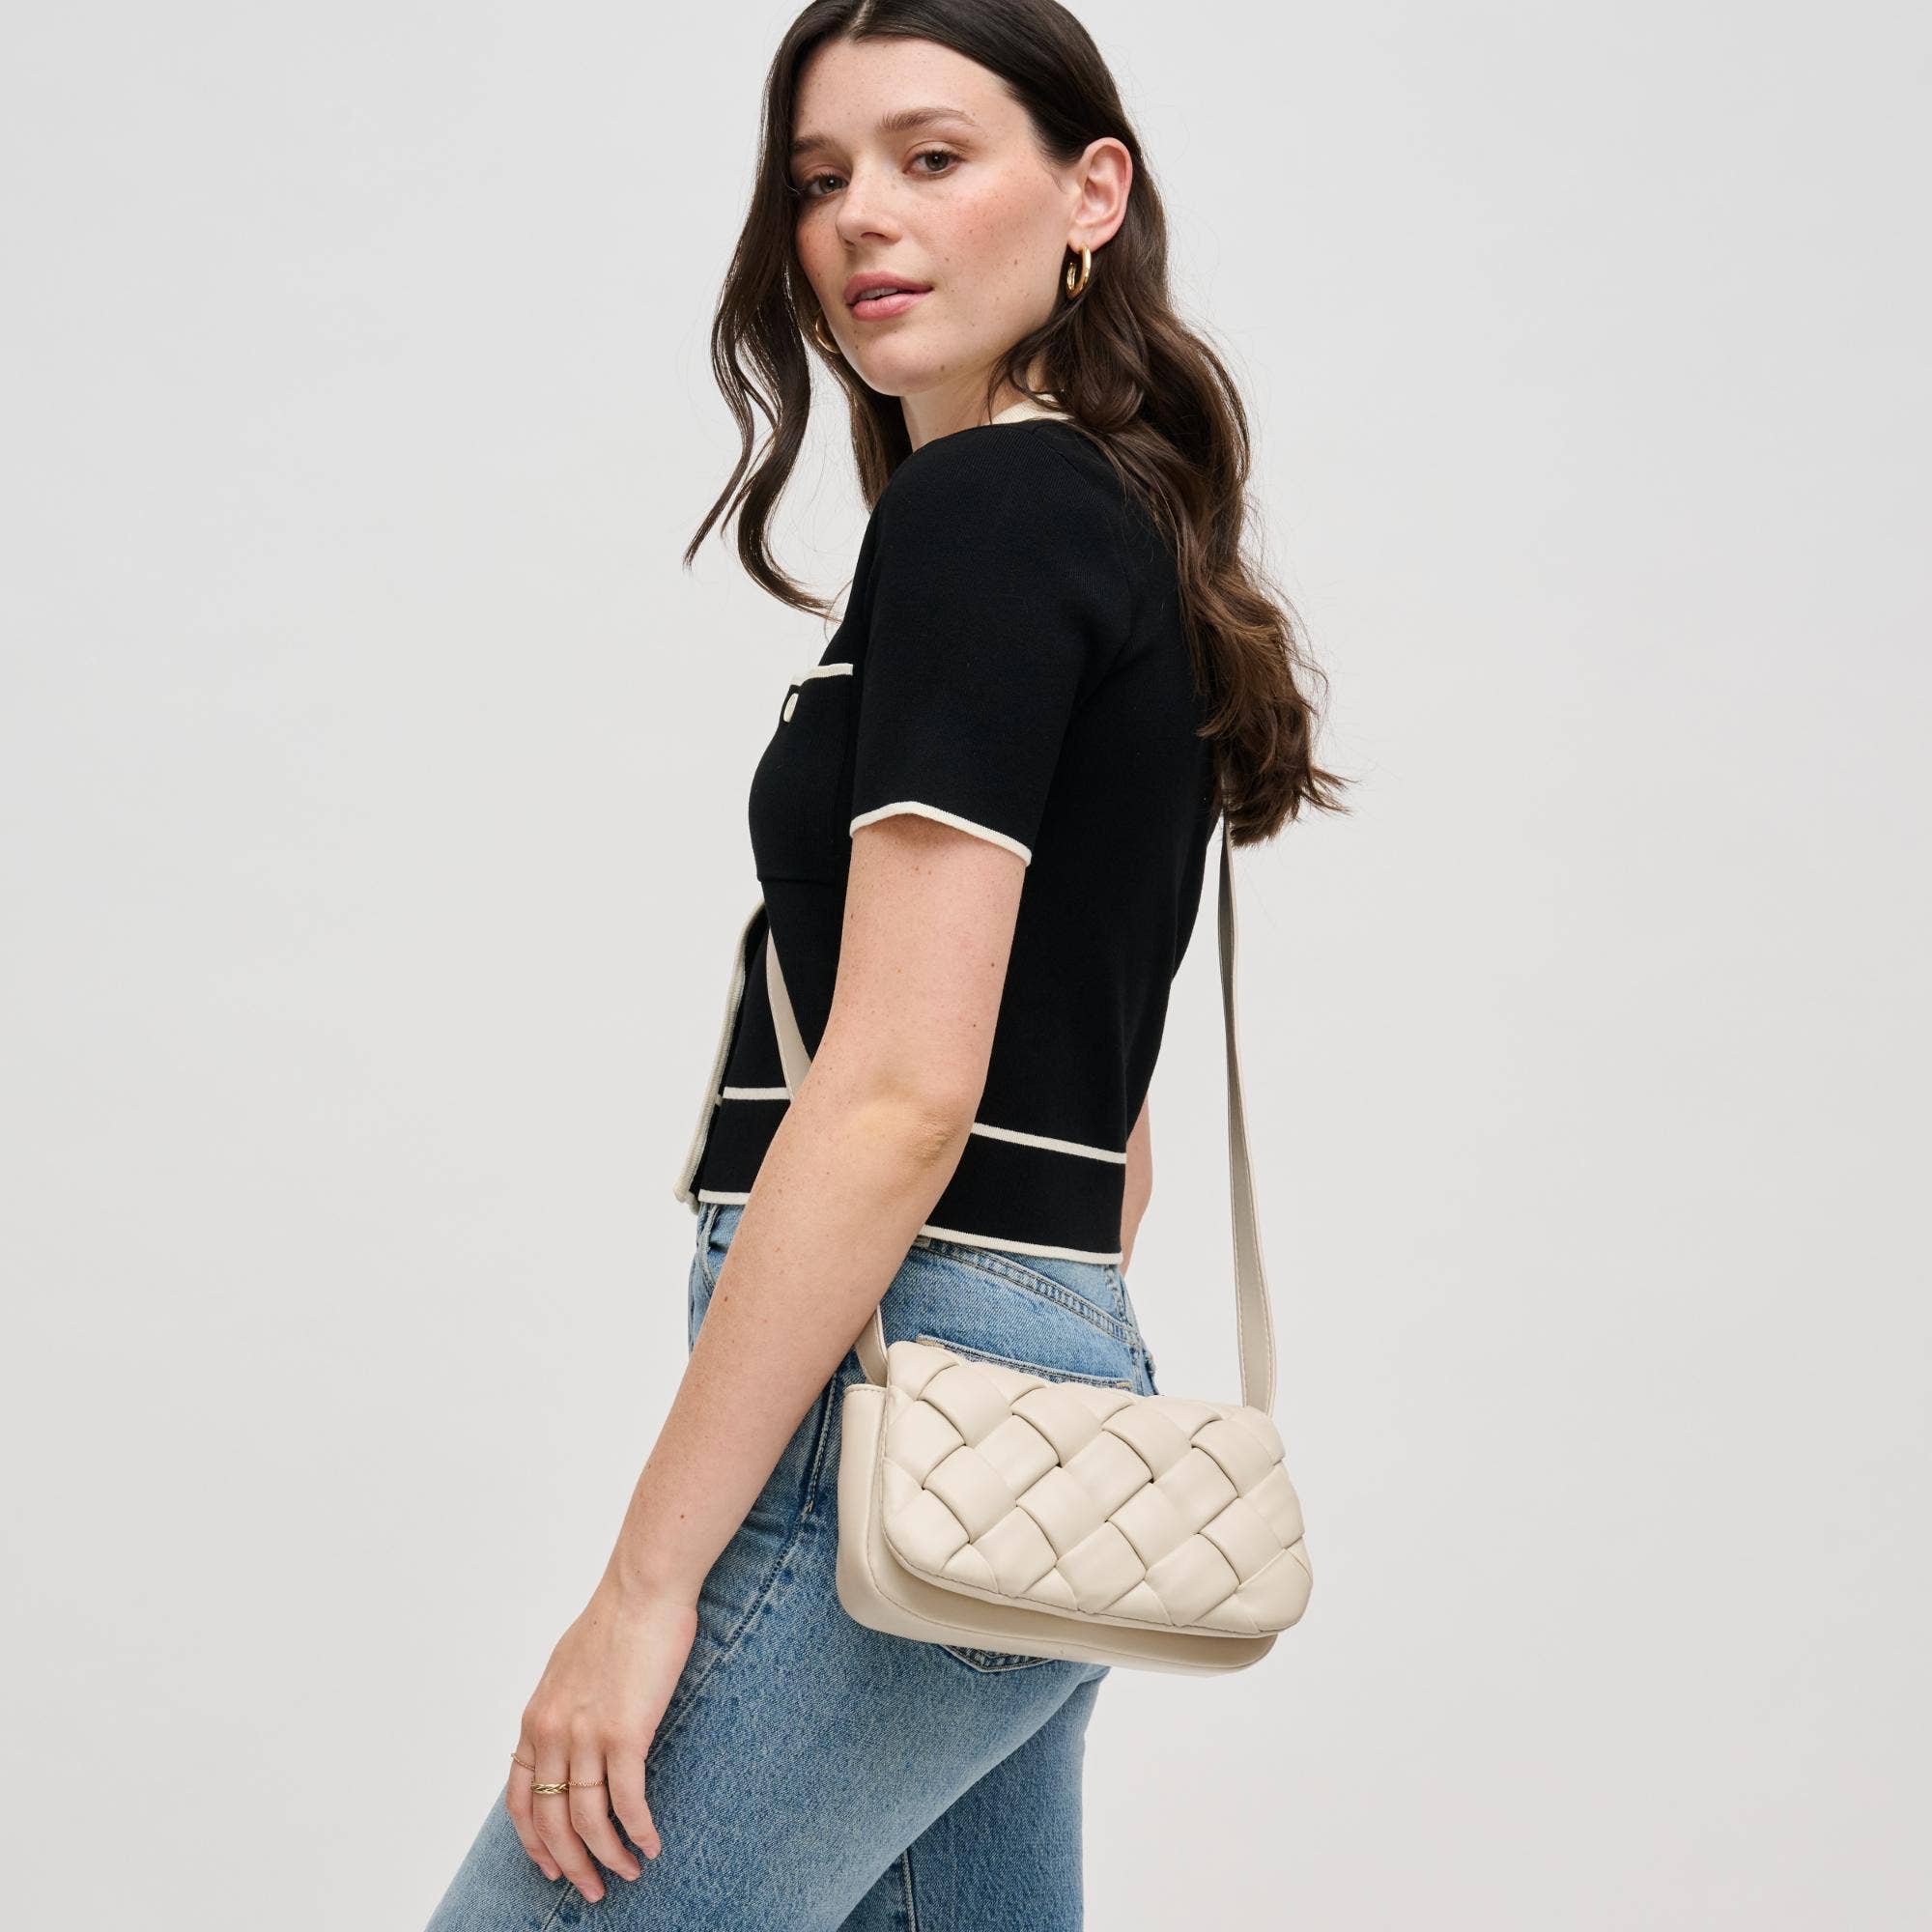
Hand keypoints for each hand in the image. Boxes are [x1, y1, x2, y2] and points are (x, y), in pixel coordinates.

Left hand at [504, 1576, 698, 1901]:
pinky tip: (652, 1844)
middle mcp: (552, 1733)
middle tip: (593, 1887)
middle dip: (570, 1863)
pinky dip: (639, 1832)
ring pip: (588, 1820)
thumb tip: (567, 1735)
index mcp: (537, 1719)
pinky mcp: (625, 1733)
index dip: (534, 1842)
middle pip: (551, 1822)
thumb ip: (562, 1707)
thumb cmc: (616, 1619)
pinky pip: (627, 1801)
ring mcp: (586, 1735)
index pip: (520, 1800)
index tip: (552, 1866)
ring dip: (607, 1856)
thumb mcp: (567, 1668)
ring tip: (628, 1872)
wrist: (643, 1589)